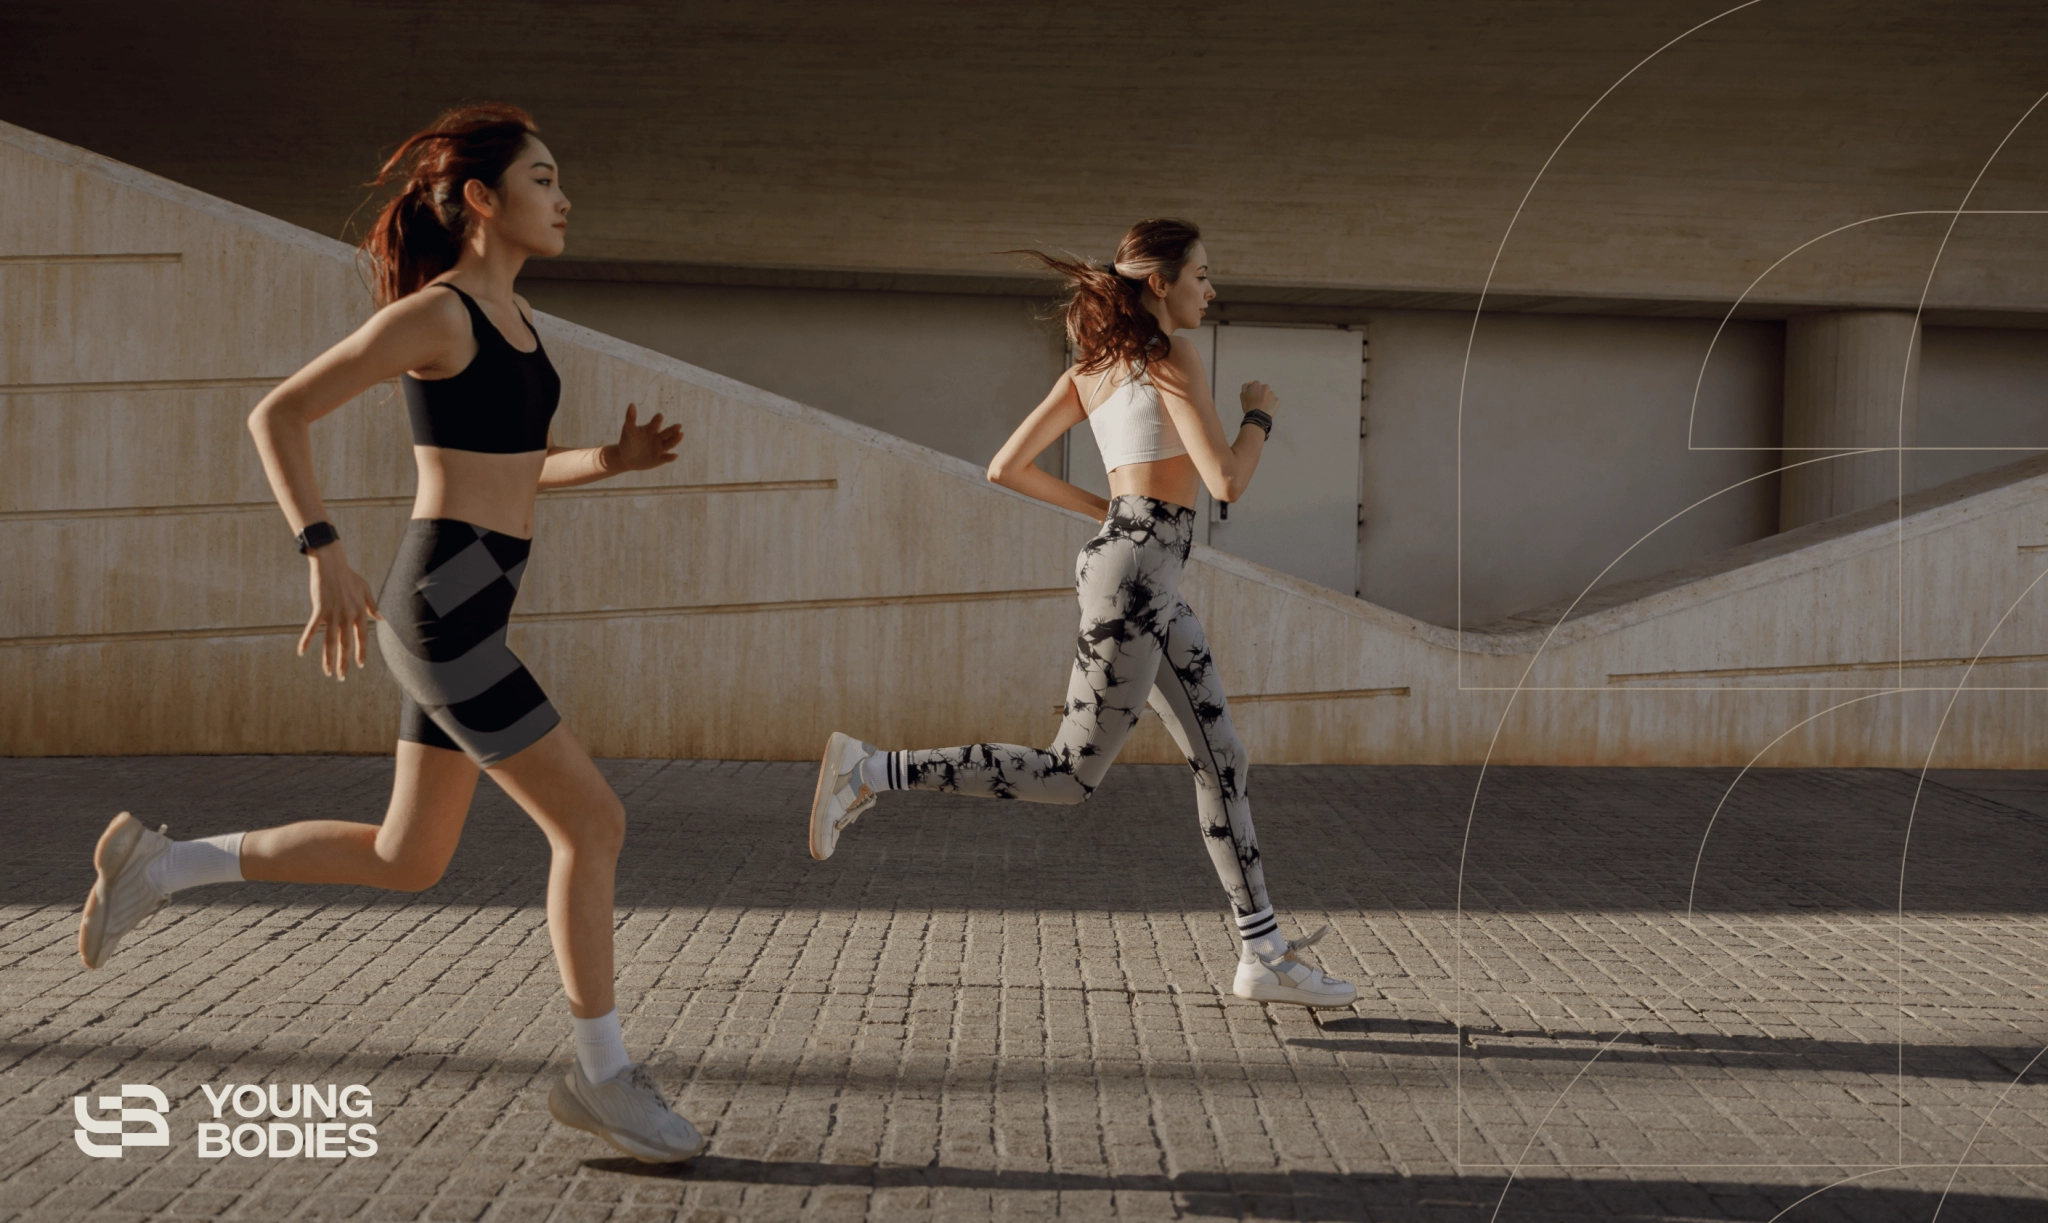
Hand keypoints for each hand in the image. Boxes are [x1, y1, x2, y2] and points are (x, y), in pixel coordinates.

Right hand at [299, 545, 381, 681]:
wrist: (332, 564)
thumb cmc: (349, 576)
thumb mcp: (365, 589)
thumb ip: (373, 606)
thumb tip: (382, 619)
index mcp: (360, 612)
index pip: (362, 637)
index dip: (361, 652)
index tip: (359, 665)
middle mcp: (348, 616)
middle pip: (346, 644)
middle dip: (344, 662)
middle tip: (341, 677)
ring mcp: (333, 613)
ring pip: (330, 642)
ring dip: (328, 659)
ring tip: (327, 672)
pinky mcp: (319, 609)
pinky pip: (312, 629)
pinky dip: (306, 641)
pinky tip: (300, 652)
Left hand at [608, 403, 682, 471]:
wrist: (626, 458)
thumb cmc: (628, 441)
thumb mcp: (628, 430)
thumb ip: (630, 418)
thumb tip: (631, 404)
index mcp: (652, 429)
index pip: (656, 423)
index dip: (657, 420)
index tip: (659, 416)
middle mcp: (659, 437)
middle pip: (668, 433)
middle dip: (673, 430)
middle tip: (678, 425)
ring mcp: (660, 448)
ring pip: (670, 444)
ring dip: (676, 440)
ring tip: (680, 434)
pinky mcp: (660, 459)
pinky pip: (666, 458)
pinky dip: (671, 457)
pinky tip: (675, 455)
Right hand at [1239, 380, 1278, 416]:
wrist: (1258, 417)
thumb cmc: (1248, 406)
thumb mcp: (1242, 395)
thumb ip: (1245, 387)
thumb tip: (1249, 384)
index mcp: (1257, 384)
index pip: (1255, 384)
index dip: (1254, 390)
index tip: (1252, 396)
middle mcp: (1266, 387)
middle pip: (1263, 388)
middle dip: (1261, 393)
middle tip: (1258, 401)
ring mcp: (1272, 394)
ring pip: (1269, 395)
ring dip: (1267, 398)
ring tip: (1263, 406)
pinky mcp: (1277, 400)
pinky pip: (1274, 401)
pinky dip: (1272, 404)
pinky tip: (1268, 409)